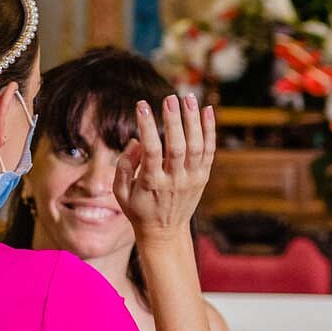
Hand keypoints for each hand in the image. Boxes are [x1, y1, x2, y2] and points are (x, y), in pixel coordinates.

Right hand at [113, 95, 216, 239]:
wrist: (165, 232)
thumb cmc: (139, 209)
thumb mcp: (121, 193)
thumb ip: (124, 167)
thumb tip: (136, 141)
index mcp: (152, 183)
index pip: (151, 151)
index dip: (147, 127)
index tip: (141, 105)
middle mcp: (175, 181)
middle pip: (177, 147)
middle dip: (174, 121)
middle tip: (169, 98)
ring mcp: (192, 179)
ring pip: (197, 147)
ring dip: (194, 121)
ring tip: (189, 98)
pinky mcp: (203, 177)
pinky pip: (210, 151)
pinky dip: (210, 131)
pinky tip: (207, 110)